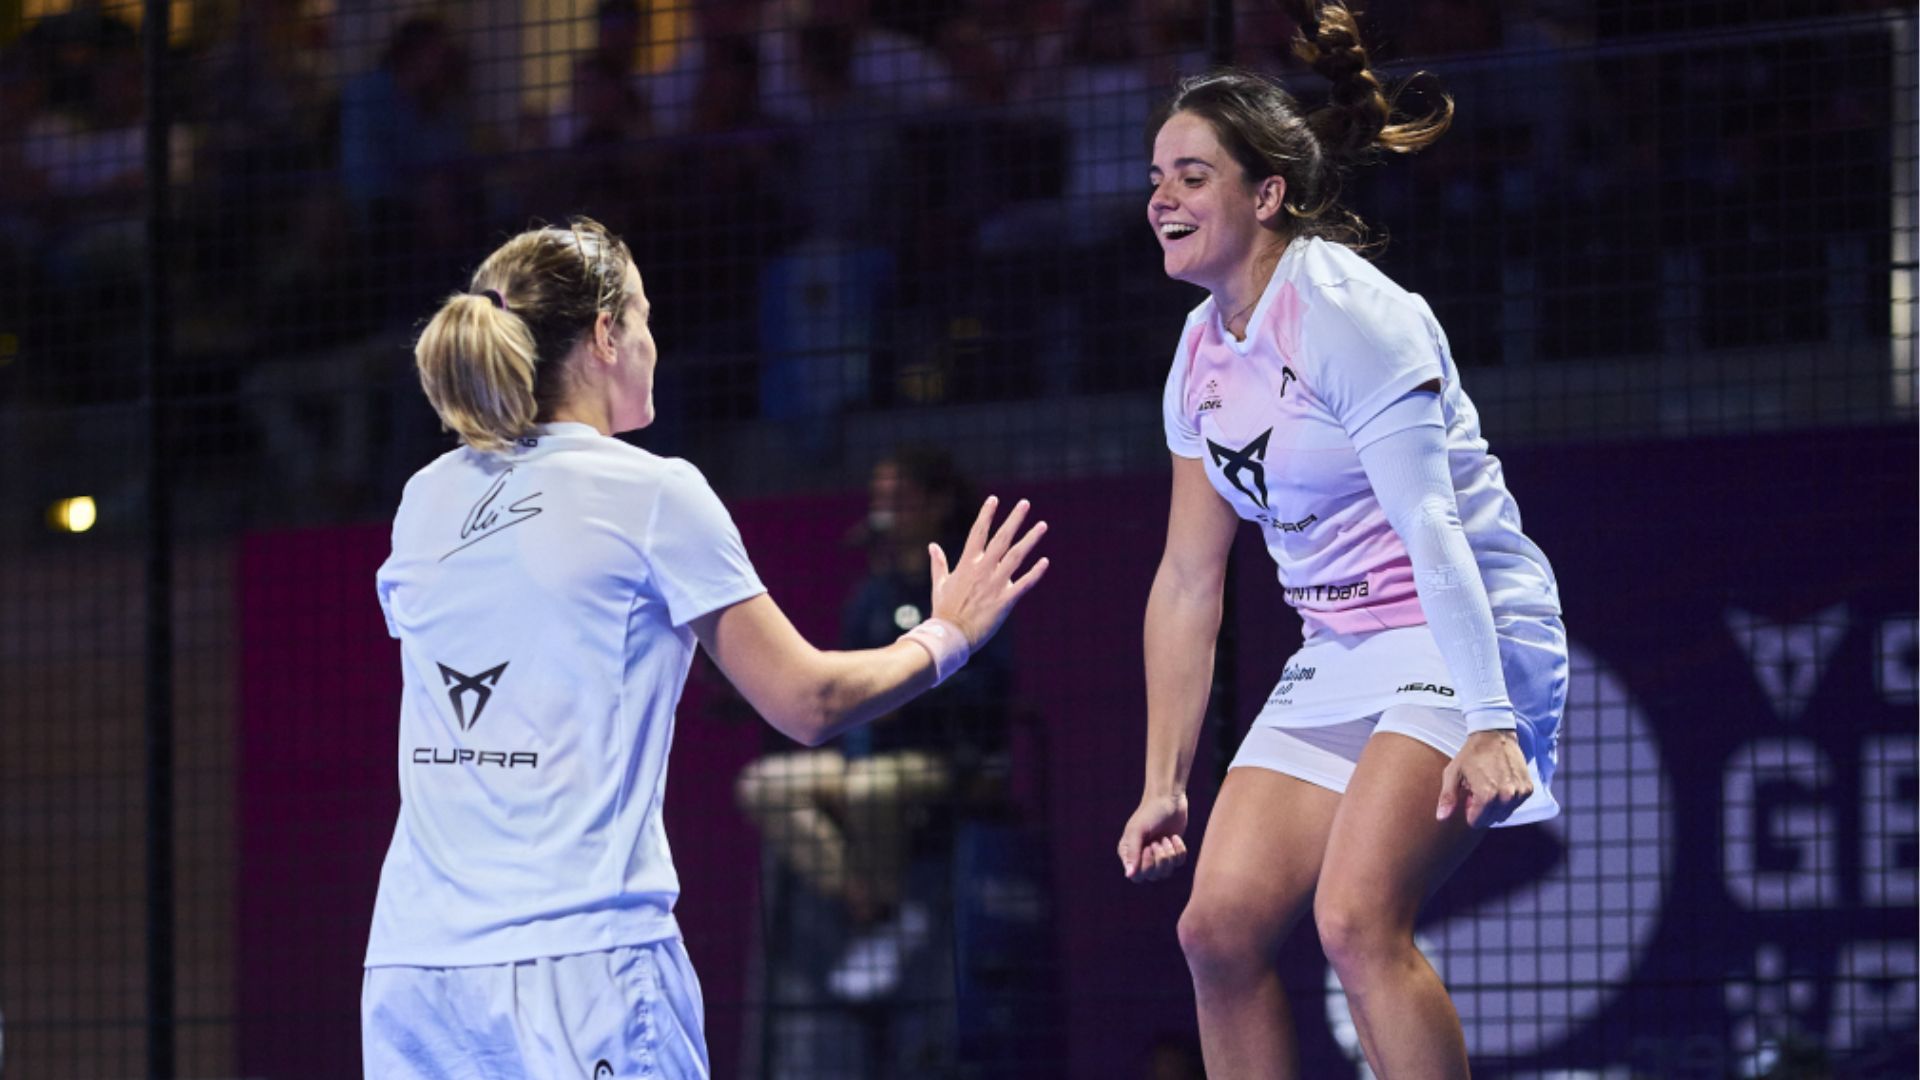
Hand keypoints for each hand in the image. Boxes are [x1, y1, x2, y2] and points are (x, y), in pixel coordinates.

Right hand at [929, 496, 1049, 649]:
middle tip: (1025, 503)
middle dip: (1014, 519)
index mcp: (967, 564)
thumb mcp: (939, 584)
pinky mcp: (1005, 600)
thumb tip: (932, 546)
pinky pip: (1024, 584)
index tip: (994, 499)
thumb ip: (939, 564)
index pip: (978, 533)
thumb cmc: (944, 611)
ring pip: (1017, 556)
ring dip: (1030, 539)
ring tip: (1043, 525)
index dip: (986, 515)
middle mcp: (983, 570)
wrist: (950, 636)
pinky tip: (1045, 561)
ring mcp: (995, 584)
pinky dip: (1035, 573)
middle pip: (1001, 538)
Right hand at [1117, 791, 1189, 882]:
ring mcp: (1158, 855)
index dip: (1146, 866)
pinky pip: (1179, 863)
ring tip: (1166, 838)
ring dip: (1169, 854)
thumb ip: (1132, 853)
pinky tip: (1174, 837)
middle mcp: (1142, 856)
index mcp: (1128, 853)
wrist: (1168, 799)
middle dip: (1159, 859)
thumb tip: (1129, 875)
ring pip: (1166, 872)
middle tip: (1158, 841)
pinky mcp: (1173, 852)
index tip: (1148, 848)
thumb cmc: (1150, 813)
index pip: (1137, 876)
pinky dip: (1179, 850)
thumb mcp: (1138, 830)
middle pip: (1152, 876)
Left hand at [1436, 730, 1532, 828]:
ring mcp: (1519, 793)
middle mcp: (1506, 797)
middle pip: (1491, 819)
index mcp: (1486, 795)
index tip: (1469, 795)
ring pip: (1504, 814)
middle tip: (1478, 788)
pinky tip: (1502, 783)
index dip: (1470, 810)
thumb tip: (1441, 818)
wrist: (1495, 735)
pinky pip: (1516, 805)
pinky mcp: (1528, 789)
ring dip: (1496, 805)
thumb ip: (1447, 797)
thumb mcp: (1453, 773)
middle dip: (1482, 809)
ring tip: (1490, 784)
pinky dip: (1508, 799)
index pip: (1477, 821)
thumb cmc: (1471, 754)